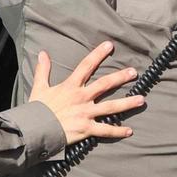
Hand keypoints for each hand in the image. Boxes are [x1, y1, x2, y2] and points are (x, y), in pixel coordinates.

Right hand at [29, 41, 144, 144]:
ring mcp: (85, 113)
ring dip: (127, 103)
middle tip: (134, 73)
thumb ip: (43, 70)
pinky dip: (118, 131)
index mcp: (71, 86)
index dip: (98, 54)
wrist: (34, 129)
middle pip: (105, 84)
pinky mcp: (86, 128)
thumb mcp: (39, 87)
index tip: (110, 45)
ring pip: (111, 107)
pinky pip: (105, 130)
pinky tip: (129, 131)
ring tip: (142, 99)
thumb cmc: (37, 109)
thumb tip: (42, 53)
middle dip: (120, 77)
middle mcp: (82, 98)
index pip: (86, 66)